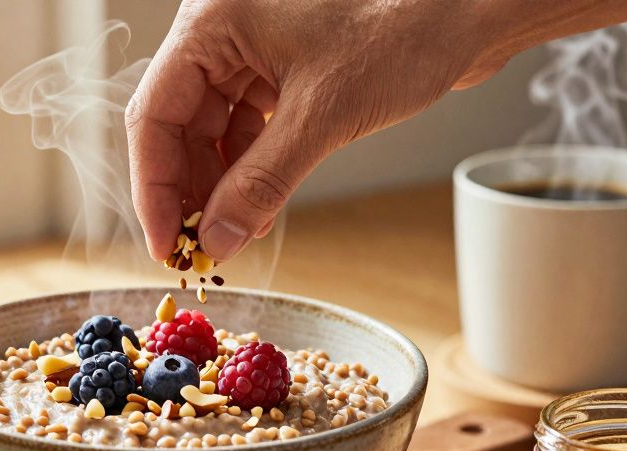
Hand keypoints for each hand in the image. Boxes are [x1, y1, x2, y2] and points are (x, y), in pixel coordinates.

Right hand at [126, 0, 495, 261]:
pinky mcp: (283, 67)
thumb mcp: (323, 115)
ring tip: (234, 234)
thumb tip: (217, 240)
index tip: (165, 244)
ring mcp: (252, 48)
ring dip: (221, 186)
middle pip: (177, 126)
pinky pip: (247, 127)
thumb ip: (262, 182)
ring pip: (211, 131)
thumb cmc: (403, 27)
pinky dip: (250, 169)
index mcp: (211, 22)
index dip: (155, 188)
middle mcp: (222, 31)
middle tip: (199, 249)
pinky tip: (258, 207)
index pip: (154, 115)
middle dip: (190, 191)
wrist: (472, 7)